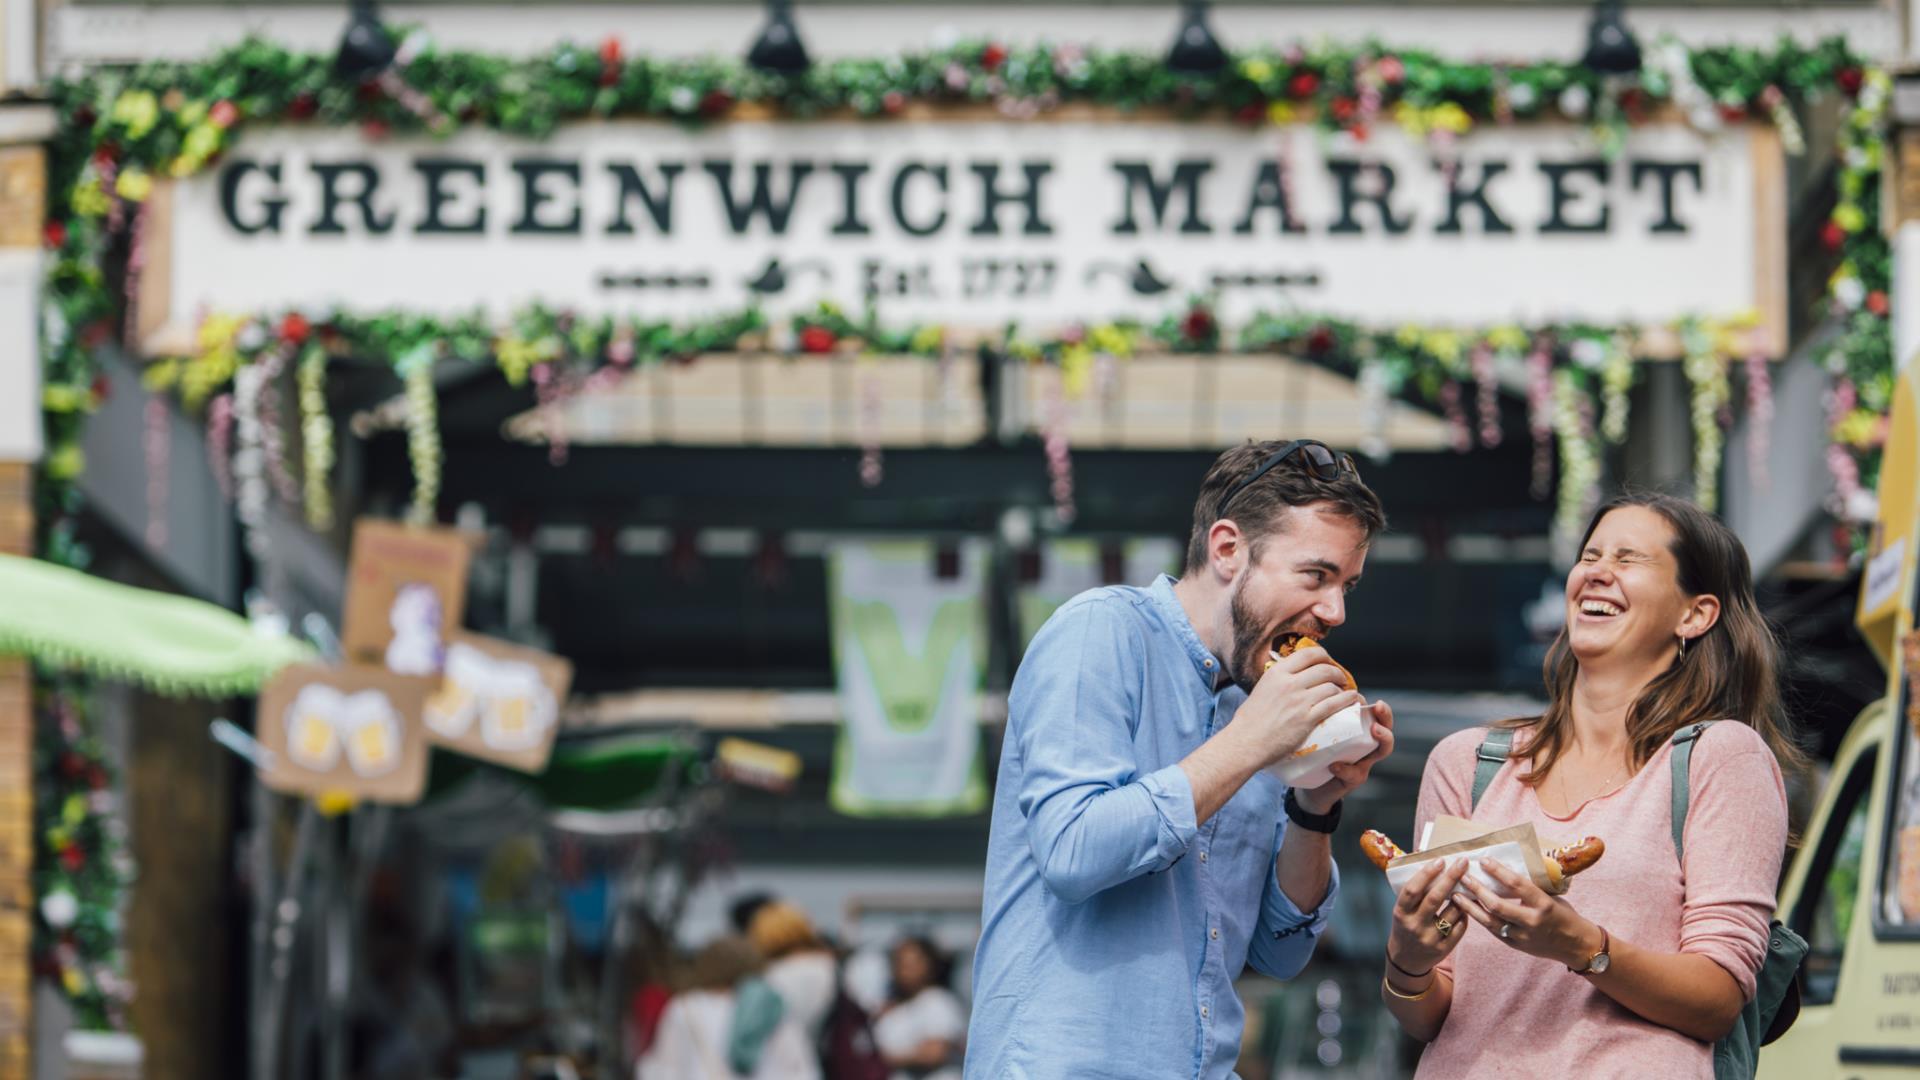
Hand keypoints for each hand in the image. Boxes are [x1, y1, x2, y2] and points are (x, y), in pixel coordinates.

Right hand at [1237, 646, 1363, 769]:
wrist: (1246, 742)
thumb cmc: (1250, 720)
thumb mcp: (1262, 689)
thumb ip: (1279, 680)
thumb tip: (1295, 676)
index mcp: (1277, 672)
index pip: (1308, 654)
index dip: (1324, 656)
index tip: (1328, 662)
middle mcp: (1289, 683)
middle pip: (1324, 669)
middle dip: (1337, 672)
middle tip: (1340, 679)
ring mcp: (1299, 701)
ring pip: (1331, 686)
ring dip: (1343, 688)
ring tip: (1346, 692)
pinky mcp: (1307, 719)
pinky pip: (1334, 704)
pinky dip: (1347, 700)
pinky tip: (1351, 700)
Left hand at [1294, 699, 1394, 813]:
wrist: (1309, 786)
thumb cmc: (1315, 753)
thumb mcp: (1319, 732)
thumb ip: (1321, 716)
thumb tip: (1311, 689)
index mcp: (1359, 733)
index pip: (1377, 718)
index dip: (1382, 710)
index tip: (1376, 702)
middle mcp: (1365, 747)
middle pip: (1386, 732)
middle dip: (1386, 721)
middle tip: (1378, 714)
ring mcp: (1361, 763)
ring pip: (1380, 752)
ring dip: (1379, 740)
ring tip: (1373, 731)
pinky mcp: (1351, 780)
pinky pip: (1354, 774)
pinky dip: (1345, 769)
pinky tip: (1334, 765)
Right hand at [1385, 856, 1471, 979]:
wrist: (1406, 960)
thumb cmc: (1406, 925)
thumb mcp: (1402, 909)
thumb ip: (1414, 891)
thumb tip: (1429, 860)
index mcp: (1400, 913)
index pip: (1412, 890)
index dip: (1426, 874)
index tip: (1439, 860)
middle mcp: (1414, 926)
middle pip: (1435, 898)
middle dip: (1450, 878)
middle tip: (1462, 862)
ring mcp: (1430, 938)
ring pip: (1452, 912)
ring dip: (1462, 895)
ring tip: (1468, 882)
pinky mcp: (1444, 948)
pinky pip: (1461, 926)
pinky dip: (1465, 913)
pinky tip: (1466, 905)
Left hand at [1457, 859, 1601, 968]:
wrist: (1576, 945)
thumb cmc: (1564, 915)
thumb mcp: (1551, 897)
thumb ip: (1530, 888)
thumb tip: (1505, 869)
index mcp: (1543, 904)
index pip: (1517, 885)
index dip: (1498, 871)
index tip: (1484, 860)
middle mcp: (1531, 922)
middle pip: (1497, 905)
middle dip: (1477, 890)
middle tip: (1463, 877)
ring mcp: (1522, 936)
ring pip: (1490, 921)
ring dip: (1470, 907)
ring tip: (1455, 894)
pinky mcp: (1515, 946)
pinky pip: (1493, 930)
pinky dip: (1479, 918)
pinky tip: (1467, 908)